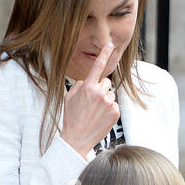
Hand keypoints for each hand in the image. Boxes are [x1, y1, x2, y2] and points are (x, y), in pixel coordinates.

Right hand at [61, 41, 119, 157]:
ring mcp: (109, 103)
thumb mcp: (68, 98)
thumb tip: (87, 81)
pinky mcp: (115, 112)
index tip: (110, 45)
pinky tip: (101, 118)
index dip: (104, 54)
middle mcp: (99, 93)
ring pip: (111, 94)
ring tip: (95, 113)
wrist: (77, 139)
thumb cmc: (71, 118)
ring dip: (105, 101)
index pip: (97, 66)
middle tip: (92, 103)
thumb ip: (79, 85)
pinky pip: (114, 105)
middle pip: (106, 82)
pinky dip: (109, 111)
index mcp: (87, 87)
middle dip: (101, 89)